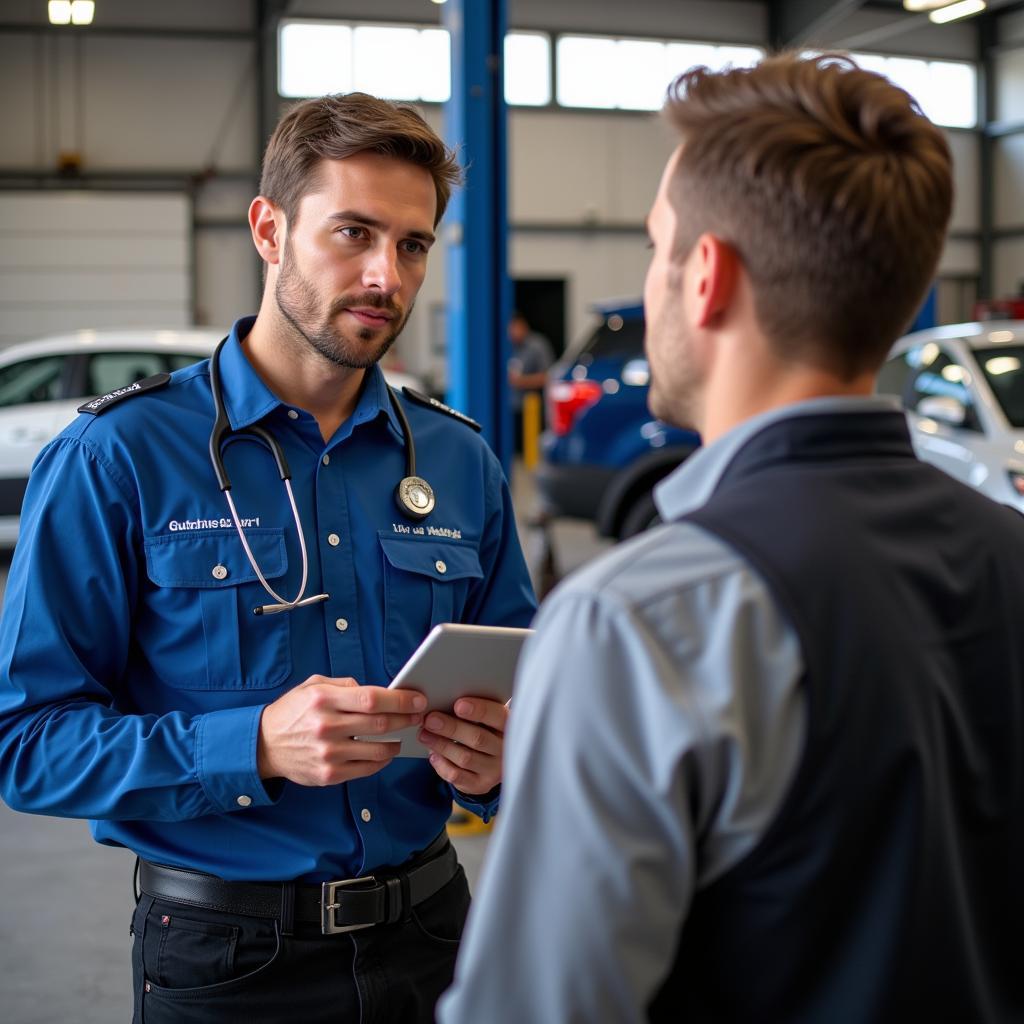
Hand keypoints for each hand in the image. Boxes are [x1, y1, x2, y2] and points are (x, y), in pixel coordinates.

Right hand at [257, 675, 426, 786]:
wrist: (263, 745)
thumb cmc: (292, 712)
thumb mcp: (312, 686)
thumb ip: (345, 685)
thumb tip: (376, 691)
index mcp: (323, 699)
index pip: (371, 698)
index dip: (400, 700)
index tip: (417, 699)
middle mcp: (326, 726)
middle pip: (380, 723)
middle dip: (406, 719)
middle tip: (418, 715)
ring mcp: (328, 754)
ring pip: (378, 748)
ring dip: (397, 742)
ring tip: (403, 735)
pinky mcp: (328, 775)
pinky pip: (366, 768)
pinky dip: (381, 760)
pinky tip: (385, 751)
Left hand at [418, 697, 507, 794]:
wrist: (493, 759)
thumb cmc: (485, 729)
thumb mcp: (486, 718)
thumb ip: (472, 710)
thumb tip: (444, 701)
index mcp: (509, 726)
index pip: (497, 717)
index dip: (479, 710)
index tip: (458, 705)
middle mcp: (504, 749)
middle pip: (478, 738)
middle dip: (452, 728)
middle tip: (430, 720)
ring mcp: (494, 770)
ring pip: (465, 758)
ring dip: (441, 745)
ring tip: (424, 734)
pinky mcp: (480, 784)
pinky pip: (457, 776)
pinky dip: (442, 764)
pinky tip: (433, 754)